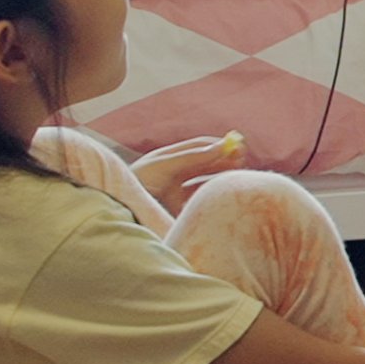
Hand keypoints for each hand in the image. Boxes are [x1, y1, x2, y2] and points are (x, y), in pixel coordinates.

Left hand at [129, 132, 246, 212]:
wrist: (122, 219)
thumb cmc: (136, 185)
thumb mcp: (163, 166)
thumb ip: (192, 157)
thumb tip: (222, 146)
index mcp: (165, 160)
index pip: (197, 147)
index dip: (217, 145)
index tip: (235, 145)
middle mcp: (172, 176)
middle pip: (204, 164)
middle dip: (224, 160)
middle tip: (243, 158)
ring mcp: (175, 196)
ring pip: (205, 183)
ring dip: (222, 177)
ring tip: (238, 175)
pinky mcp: (178, 214)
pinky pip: (201, 202)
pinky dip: (213, 196)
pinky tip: (222, 194)